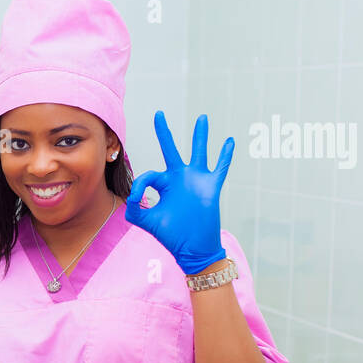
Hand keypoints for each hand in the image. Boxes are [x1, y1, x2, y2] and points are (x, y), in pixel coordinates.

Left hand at [125, 111, 231, 274]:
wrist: (192, 248)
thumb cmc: (171, 235)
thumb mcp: (147, 221)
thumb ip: (135, 209)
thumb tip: (133, 195)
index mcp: (163, 185)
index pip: (148, 175)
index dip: (139, 185)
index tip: (137, 197)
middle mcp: (179, 178)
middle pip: (170, 150)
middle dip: (163, 132)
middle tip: (158, 114)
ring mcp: (196, 180)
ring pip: (198, 151)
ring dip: (200, 135)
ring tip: (201, 117)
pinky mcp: (211, 186)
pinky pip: (220, 167)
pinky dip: (225, 155)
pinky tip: (229, 141)